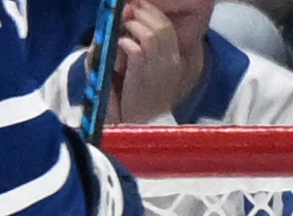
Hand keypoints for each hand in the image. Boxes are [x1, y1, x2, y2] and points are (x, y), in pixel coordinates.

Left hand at [112, 0, 193, 125]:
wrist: (137, 126)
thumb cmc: (135, 99)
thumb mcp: (143, 71)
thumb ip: (140, 48)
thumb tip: (126, 25)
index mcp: (175, 62)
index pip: (169, 29)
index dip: (152, 14)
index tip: (137, 7)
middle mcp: (171, 64)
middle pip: (162, 27)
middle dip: (141, 14)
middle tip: (126, 13)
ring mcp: (158, 70)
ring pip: (150, 34)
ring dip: (132, 27)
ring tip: (122, 30)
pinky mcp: (142, 75)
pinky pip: (133, 47)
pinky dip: (122, 42)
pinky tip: (118, 48)